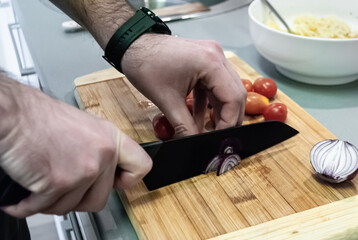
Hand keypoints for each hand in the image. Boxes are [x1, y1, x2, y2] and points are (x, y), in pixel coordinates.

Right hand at [0, 83, 151, 217]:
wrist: (12, 113)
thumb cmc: (38, 116)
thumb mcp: (83, 127)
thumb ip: (97, 149)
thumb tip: (102, 171)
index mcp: (111, 138)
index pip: (141, 167)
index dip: (126, 180)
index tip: (115, 183)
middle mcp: (102, 154)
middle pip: (100, 199)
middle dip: (78, 197)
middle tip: (64, 187)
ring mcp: (83, 170)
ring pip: (71, 206)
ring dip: (52, 200)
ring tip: (41, 182)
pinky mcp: (59, 183)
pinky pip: (45, 209)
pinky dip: (29, 205)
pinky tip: (25, 193)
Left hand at [122, 34, 246, 136]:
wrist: (132, 44)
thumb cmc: (146, 65)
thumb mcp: (166, 100)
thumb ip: (183, 125)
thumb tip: (193, 142)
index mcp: (211, 63)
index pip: (233, 98)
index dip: (229, 121)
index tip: (220, 138)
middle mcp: (216, 56)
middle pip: (235, 93)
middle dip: (227, 117)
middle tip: (219, 136)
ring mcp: (212, 57)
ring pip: (225, 89)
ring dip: (218, 111)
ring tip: (210, 130)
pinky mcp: (204, 61)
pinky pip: (213, 85)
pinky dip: (208, 102)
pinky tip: (199, 119)